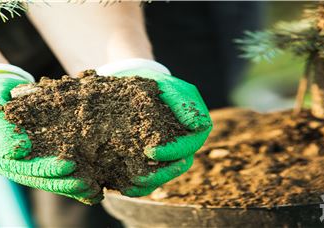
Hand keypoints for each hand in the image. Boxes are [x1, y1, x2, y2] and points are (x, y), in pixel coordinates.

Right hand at [0, 64, 100, 203]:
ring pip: (47, 177)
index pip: (20, 166)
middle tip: (89, 185)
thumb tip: (18, 153)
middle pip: (36, 178)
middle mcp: (6, 163)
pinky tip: (92, 183)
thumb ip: (0, 126)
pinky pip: (53, 167)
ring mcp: (21, 161)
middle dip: (64, 182)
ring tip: (94, 190)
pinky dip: (72, 175)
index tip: (69, 165)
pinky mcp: (35, 154)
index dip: (45, 168)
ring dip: (71, 185)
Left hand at [97, 59, 212, 195]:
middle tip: (137, 175)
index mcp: (195, 128)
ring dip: (149, 183)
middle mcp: (186, 144)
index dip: (172, 152)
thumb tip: (199, 125)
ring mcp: (171, 154)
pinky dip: (139, 186)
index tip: (150, 151)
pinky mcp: (155, 161)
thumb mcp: (169, 88)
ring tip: (129, 184)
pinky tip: (124, 187)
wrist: (137, 87)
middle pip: (179, 165)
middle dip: (159, 174)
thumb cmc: (156, 85)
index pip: (189, 145)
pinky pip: (152, 179)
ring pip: (166, 175)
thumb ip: (184, 104)